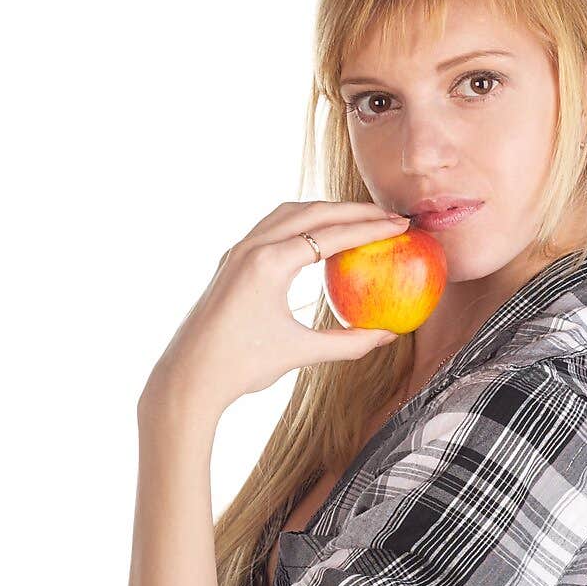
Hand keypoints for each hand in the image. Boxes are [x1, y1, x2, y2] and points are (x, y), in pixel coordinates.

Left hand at [144, 200, 408, 415]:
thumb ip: (348, 343)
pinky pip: (271, 228)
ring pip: (288, 213)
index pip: (331, 235)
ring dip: (324, 210)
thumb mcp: (299, 353)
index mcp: (269, 263)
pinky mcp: (230, 261)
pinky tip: (316, 238)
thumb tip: (388, 337)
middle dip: (353, 210)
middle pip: (312, 211)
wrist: (188, 375)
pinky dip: (300, 223)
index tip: (399, 225)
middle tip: (387, 215)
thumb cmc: (242, 366)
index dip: (370, 228)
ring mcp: (238, 251)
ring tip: (356, 218)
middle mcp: (252, 247)